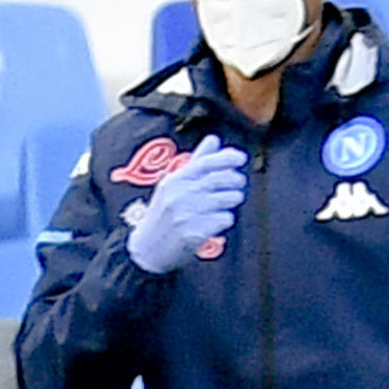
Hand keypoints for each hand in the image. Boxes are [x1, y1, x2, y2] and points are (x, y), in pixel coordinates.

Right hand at [122, 139, 246, 273]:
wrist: (147, 250)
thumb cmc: (164, 214)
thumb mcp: (173, 185)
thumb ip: (196, 162)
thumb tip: (214, 139)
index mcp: (175, 180)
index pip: (206, 163)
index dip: (226, 158)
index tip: (241, 158)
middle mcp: (180, 195)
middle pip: (220, 179)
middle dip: (236, 180)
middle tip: (239, 184)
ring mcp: (187, 214)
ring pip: (227, 198)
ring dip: (233, 199)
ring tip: (227, 202)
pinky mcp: (194, 232)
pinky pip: (225, 219)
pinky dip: (225, 219)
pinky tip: (216, 221)